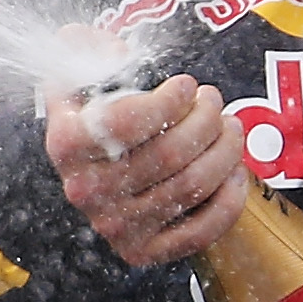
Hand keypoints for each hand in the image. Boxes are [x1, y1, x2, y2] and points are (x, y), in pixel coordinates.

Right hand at [38, 72, 248, 269]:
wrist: (85, 183)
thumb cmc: (89, 125)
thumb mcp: (75, 83)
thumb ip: (84, 52)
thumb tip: (115, 51)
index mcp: (67, 145)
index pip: (127, 121)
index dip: (169, 99)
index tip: (187, 85)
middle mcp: (87, 189)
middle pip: (170, 153)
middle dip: (207, 119)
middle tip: (215, 102)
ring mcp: (115, 225)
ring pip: (191, 185)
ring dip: (226, 150)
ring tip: (231, 128)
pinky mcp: (142, 250)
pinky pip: (199, 230)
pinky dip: (228, 201)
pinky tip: (235, 173)